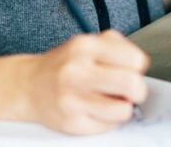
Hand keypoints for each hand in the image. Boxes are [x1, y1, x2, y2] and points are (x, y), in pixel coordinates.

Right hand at [19, 30, 149, 134]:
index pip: (135, 60)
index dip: (138, 68)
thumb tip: (141, 67)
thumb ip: (117, 48)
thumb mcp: (88, 43)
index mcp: (85, 46)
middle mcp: (76, 71)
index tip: (131, 70)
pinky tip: (96, 110)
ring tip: (112, 101)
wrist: (28, 86)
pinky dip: (108, 120)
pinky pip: (108, 126)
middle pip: (131, 84)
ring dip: (124, 107)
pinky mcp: (71, 123)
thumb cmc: (66, 65)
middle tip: (131, 91)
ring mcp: (72, 99)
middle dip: (138, 90)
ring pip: (123, 110)